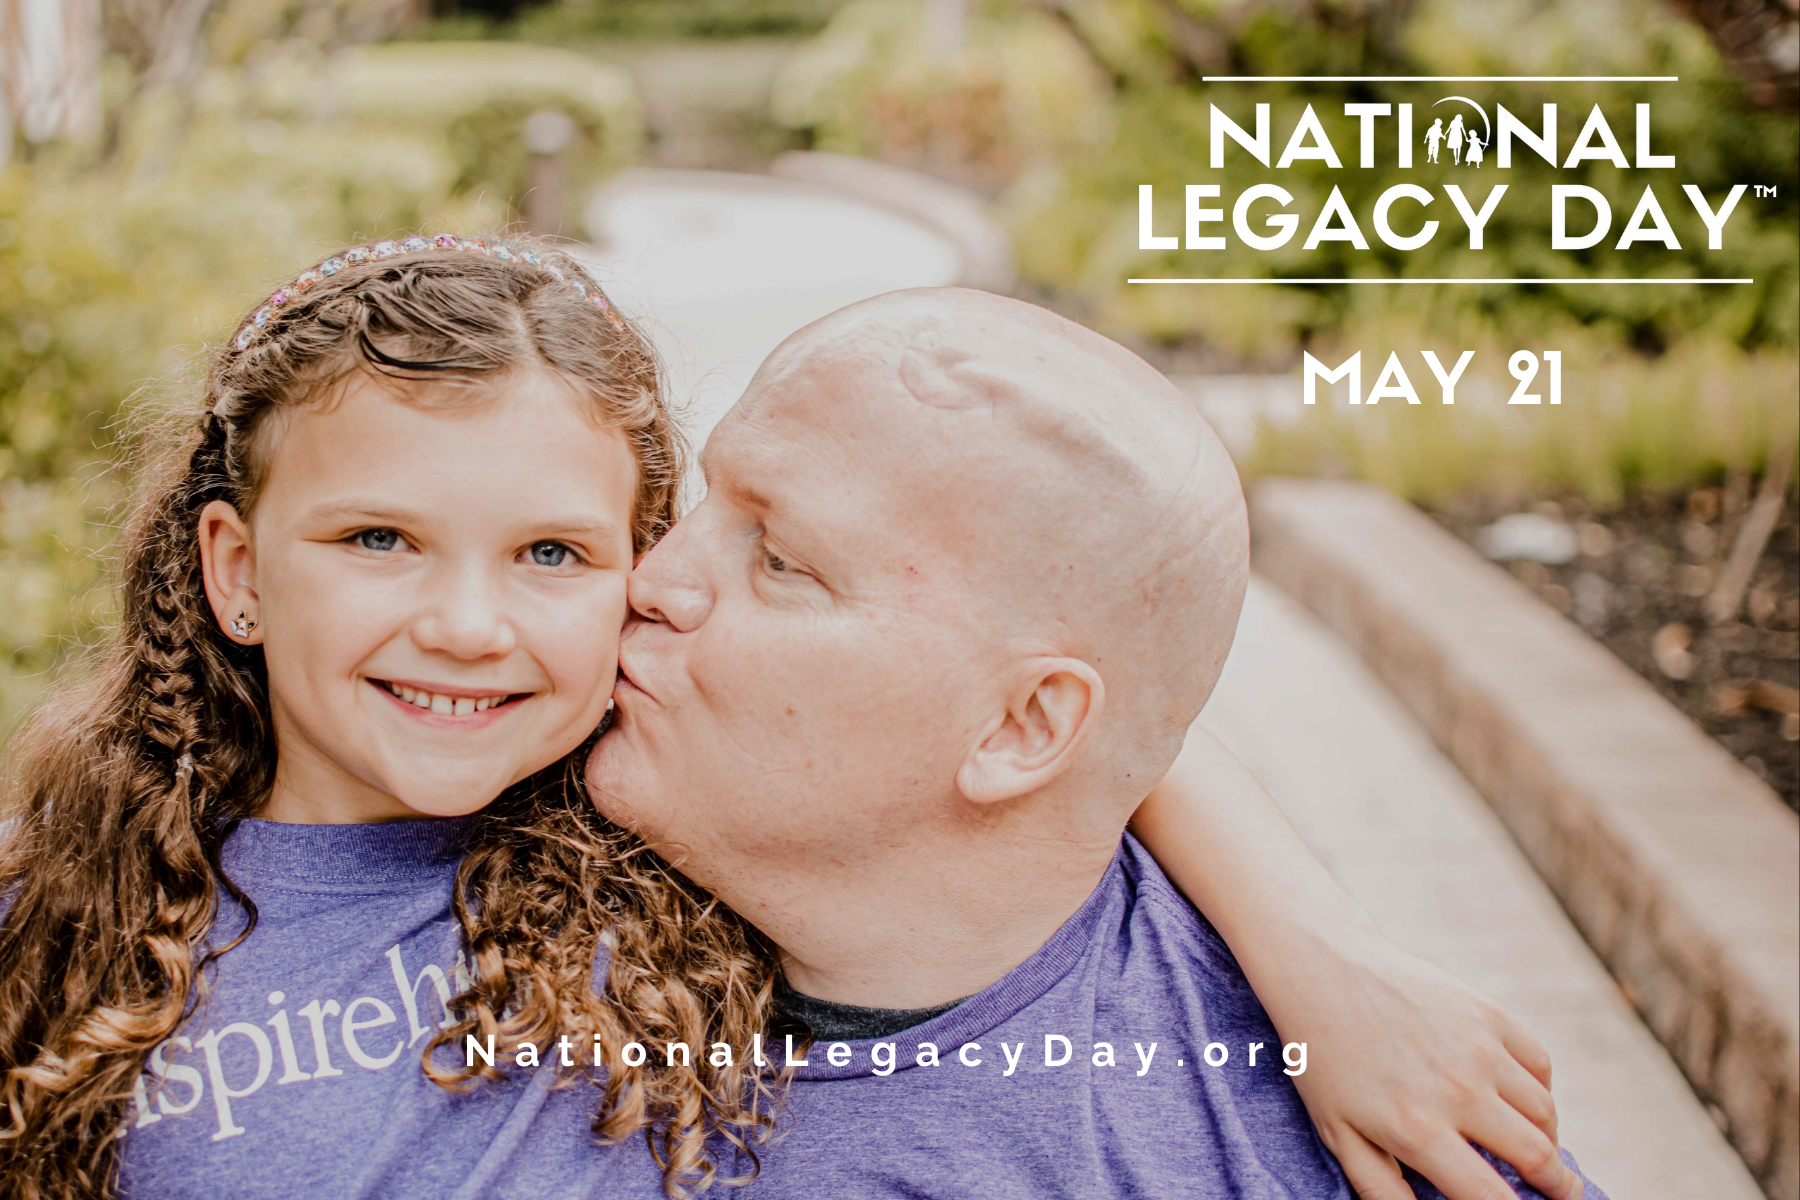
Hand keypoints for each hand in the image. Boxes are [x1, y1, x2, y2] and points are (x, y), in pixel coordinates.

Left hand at [1267, 935, 1579, 1199]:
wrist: (1325, 972)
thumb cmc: (1326, 1061)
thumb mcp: (1340, 1135)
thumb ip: (1384, 1190)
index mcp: (1417, 1129)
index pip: (1491, 1197)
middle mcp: (1457, 1089)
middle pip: (1538, 1157)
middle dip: (1557, 1185)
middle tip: (1560, 1192)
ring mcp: (1479, 1047)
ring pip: (1545, 1113)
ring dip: (1548, 1140)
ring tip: (1536, 1150)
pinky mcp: (1489, 1013)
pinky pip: (1540, 1065)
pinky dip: (1541, 1091)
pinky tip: (1523, 1102)